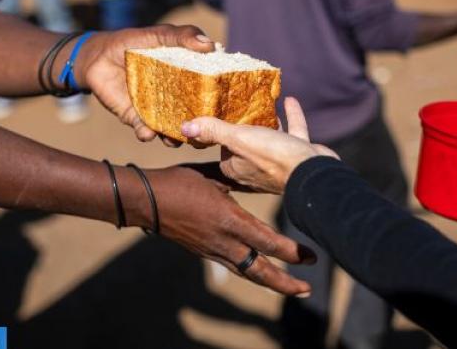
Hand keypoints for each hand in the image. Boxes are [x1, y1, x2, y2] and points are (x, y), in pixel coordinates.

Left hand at [78, 25, 213, 144]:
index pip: (205, 94)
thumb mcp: (159, 35)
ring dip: (174, 138)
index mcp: (185, 79)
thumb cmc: (131, 42)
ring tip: (176, 138)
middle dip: (198, 128)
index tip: (227, 108)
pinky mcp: (135, 118)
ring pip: (170, 130)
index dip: (216, 102)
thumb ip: (182, 37)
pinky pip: (144, 131)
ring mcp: (155, 110)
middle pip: (192, 117)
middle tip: (203, 130)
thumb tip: (210, 45)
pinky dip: (146, 134)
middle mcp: (174, 99)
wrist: (96, 56)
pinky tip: (147, 132)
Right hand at [129, 165, 315, 294]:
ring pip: (248, 273)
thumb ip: (237, 178)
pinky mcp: (205, 252)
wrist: (146, 202)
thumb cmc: (178, 183)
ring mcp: (214, 250)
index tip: (311, 257)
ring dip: (271, 282)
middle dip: (285, 282)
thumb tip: (258, 167)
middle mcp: (224, 241)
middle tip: (307, 289)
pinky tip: (262, 272)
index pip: (266, 242)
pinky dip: (253, 272)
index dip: (290, 252)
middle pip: (260, 270)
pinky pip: (235, 266)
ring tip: (292, 288)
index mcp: (229, 219)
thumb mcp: (212, 176)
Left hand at [180, 97, 337, 193]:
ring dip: (268, 123)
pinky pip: (293, 132)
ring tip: (263, 103)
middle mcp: (257, 169)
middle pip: (247, 144)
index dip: (220, 135)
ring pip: (271, 139)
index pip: (223, 150)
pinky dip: (291, 117)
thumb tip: (184, 128)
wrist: (313, 171)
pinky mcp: (299, 154)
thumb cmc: (272, 157)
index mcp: (238, 168)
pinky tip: (289, 100)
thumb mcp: (237, 139)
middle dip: (245, 128)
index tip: (219, 116)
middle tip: (241, 105)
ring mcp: (280, 162)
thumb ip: (213, 132)